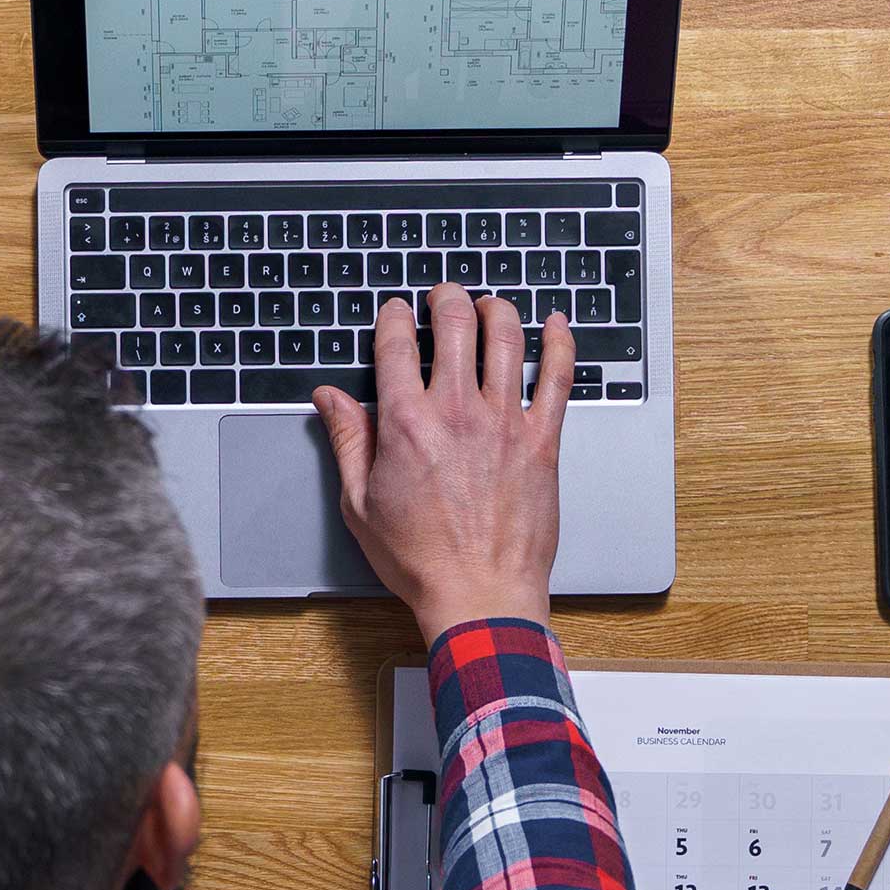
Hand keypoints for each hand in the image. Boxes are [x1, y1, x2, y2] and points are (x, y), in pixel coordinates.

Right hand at [314, 284, 572, 646]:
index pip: (397, 343)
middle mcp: (457, 411)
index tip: (395, 312)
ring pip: (507, 337)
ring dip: (496, 309)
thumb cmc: (419, 558)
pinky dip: (559, 342)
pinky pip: (558, 376)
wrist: (479, 593)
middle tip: (443, 295)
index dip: (394, 316)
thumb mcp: (360, 501)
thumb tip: (329, 398)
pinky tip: (556, 324)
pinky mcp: (542, 439)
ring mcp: (505, 422)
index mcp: (406, 423)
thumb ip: (347, 440)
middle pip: (455, 323)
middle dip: (446, 297)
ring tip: (489, 305)